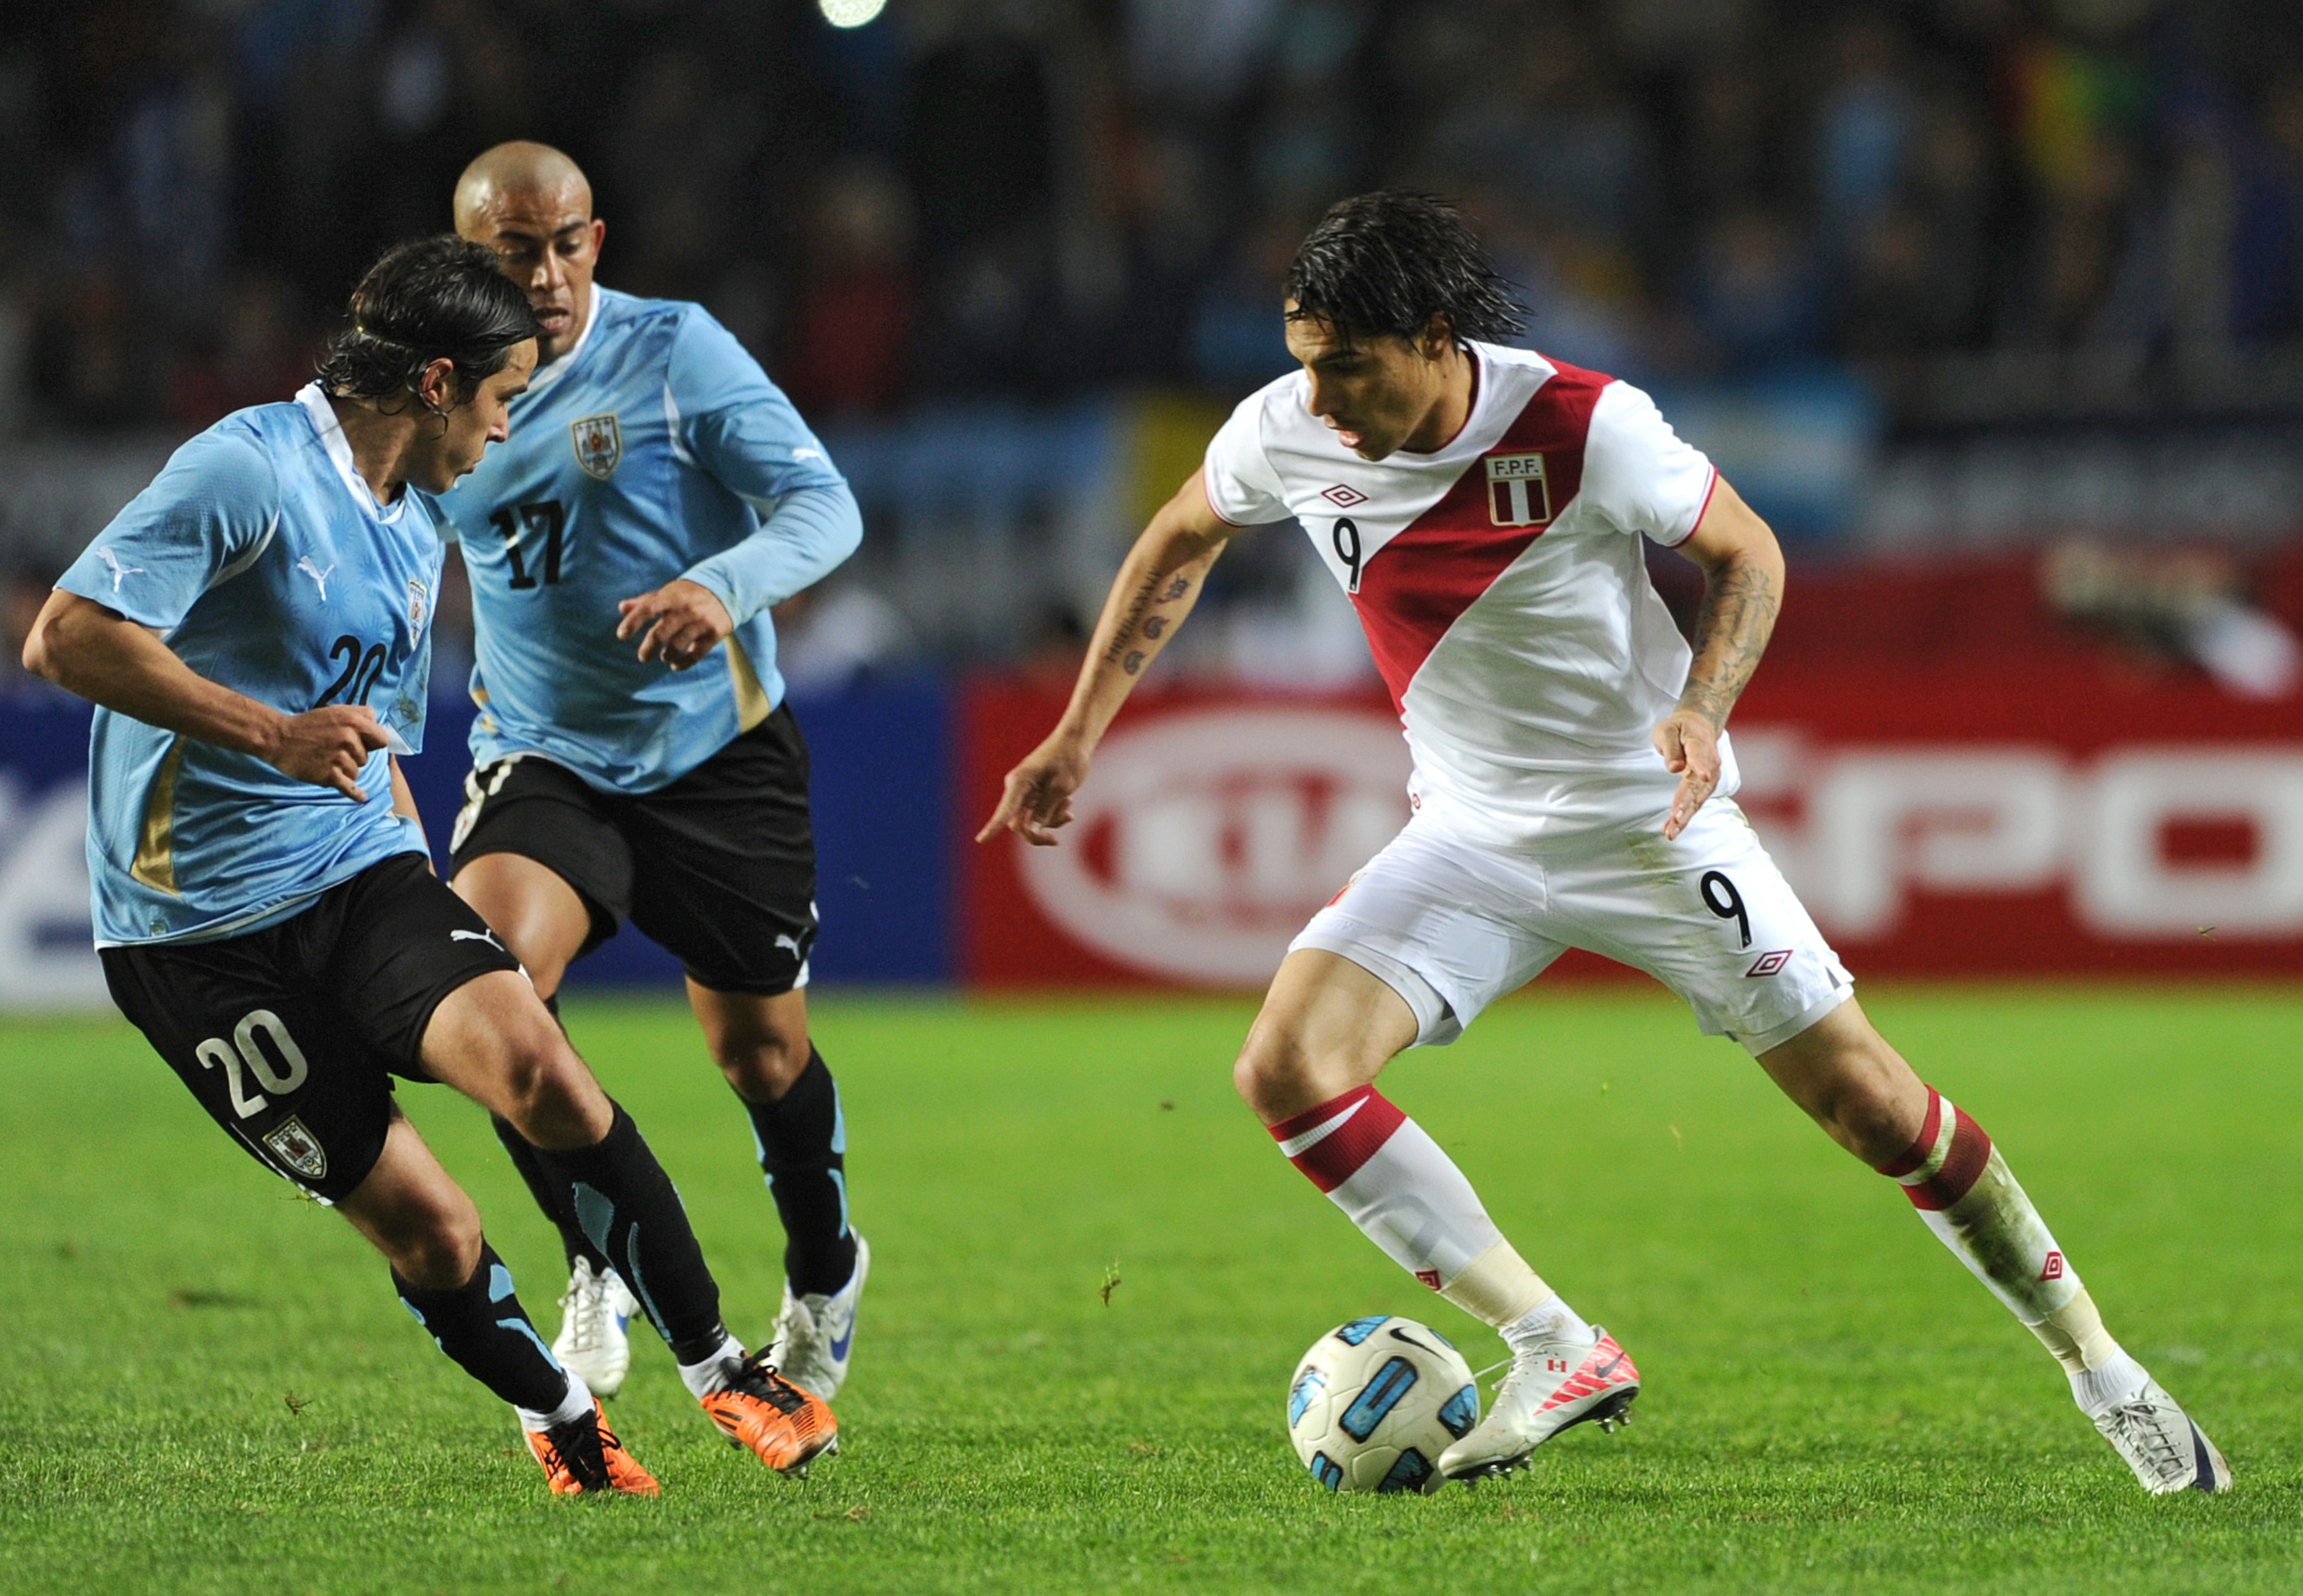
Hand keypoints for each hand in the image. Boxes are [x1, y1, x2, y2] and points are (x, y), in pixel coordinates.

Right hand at [266, 705, 388, 800]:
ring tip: (325, 760)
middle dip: (354, 757)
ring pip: (356, 772)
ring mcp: (339, 758)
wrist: (278, 738)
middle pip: (366, 758)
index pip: (382, 740)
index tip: (363, 744)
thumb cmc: (309, 725)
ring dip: (344, 770)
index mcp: (353, 721)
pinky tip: (362, 798)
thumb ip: (360, 713)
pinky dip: (356, 794)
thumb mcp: (336, 711)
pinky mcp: (329, 775)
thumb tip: (376, 721)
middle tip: (332, 750)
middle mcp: (349, 739)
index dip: (373, 743)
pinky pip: (350, 787)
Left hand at [617, 579, 734, 670]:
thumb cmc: (690, 593)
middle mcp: (686, 609)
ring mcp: (701, 621)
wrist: (728, 588)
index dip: (633, 622)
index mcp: (671, 596)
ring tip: (664, 656)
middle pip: (661, 633)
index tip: (621, 636)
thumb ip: (646, 601)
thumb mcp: (669, 592)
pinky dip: (683, 663)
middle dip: (648, 648)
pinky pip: (696, 654)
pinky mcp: (715, 632)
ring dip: (667, 655)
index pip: (647, 608)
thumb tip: (621, 608)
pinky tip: (675, 665)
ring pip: (678, 645)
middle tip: (643, 657)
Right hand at [976, 729, 1092, 846]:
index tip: (981, 840)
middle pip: (1018, 824)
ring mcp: (1022, 793)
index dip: (993, 826)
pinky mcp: (1031, 797)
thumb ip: (1045, 810)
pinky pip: (1036, 817)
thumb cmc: (1069, 759)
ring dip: (1051, 820)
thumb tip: (1029, 831)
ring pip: (1029, 823)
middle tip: (1062, 830)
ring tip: (1069, 802)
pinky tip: (1067, 806)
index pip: (1006, 809)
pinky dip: (1053, 816)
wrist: (1074, 742)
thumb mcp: (1061, 786)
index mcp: (1020, 781)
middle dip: (1039, 831)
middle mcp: (1016, 788)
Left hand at [1653, 709, 1721, 840]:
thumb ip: (1671, 748)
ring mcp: (1709, 778)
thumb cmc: (1680, 729)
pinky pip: (1695, 803)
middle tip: (1676, 818)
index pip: (1700, 756)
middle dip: (1687, 802)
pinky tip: (1673, 829)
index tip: (1703, 775)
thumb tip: (1674, 768)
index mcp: (1699, 744)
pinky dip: (1685, 817)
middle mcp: (1709, 764)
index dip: (1701, 765)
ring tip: (1671, 832)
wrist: (1699, 727)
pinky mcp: (1704, 787)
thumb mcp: (1668, 730)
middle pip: (1699, 784)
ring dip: (1685, 816)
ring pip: (1698, 799)